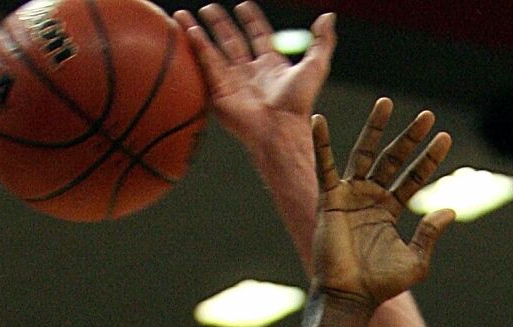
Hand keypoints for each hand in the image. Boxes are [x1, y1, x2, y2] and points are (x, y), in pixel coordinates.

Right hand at [176, 3, 335, 152]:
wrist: (280, 129)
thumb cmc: (299, 105)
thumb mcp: (316, 66)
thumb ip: (323, 41)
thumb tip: (328, 16)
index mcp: (271, 67)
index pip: (259, 36)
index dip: (252, 20)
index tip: (243, 7)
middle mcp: (251, 74)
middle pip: (232, 42)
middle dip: (220, 24)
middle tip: (209, 8)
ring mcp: (234, 84)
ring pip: (213, 52)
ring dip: (198, 33)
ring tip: (184, 16)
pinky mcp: (221, 94)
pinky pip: (207, 66)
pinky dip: (197, 48)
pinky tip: (190, 32)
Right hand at [310, 105, 454, 304]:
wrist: (351, 296)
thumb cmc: (381, 284)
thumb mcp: (415, 261)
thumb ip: (430, 234)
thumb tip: (449, 210)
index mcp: (390, 210)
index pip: (414, 178)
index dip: (429, 159)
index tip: (445, 137)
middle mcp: (371, 197)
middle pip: (393, 159)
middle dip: (409, 138)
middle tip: (427, 116)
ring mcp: (351, 195)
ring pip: (364, 153)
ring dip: (375, 128)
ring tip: (386, 103)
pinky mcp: (331, 199)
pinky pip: (324, 166)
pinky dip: (321, 143)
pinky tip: (318, 120)